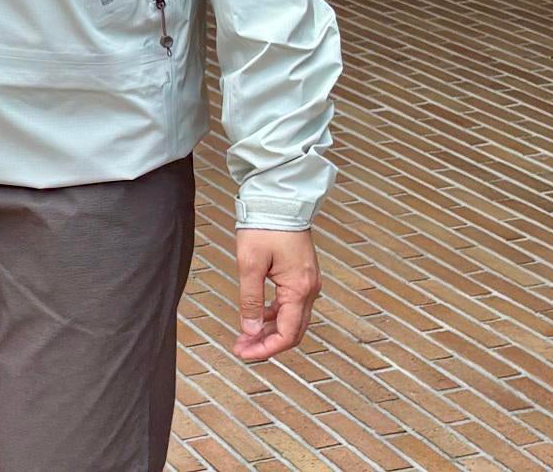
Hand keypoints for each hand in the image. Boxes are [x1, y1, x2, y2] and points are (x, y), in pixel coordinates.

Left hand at [231, 227, 321, 361]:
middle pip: (292, 330)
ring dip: (270, 330)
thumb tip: (250, 330)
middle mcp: (309, 288)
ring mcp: (308, 281)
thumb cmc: (265, 226)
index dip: (265, 348)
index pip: (287, 334)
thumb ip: (251, 300)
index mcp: (300, 288)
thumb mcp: (250, 263)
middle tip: (242, 348)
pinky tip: (257, 316)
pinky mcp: (302, 274)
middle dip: (267, 343)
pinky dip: (274, 315)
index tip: (244, 353)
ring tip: (245, 335)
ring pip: (291, 319)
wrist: (279, 199)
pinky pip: (291, 304)